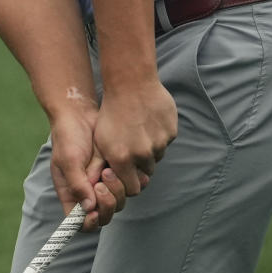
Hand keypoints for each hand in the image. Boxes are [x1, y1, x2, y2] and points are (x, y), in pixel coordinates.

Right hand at [50, 97, 129, 232]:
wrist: (82, 115)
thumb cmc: (68, 136)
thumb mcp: (68, 159)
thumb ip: (77, 184)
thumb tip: (88, 208)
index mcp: (71, 195)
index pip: (79, 223)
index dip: (89, 222)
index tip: (94, 210)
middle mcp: (87, 194)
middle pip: (104, 216)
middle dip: (106, 203)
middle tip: (102, 182)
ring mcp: (103, 185)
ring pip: (119, 202)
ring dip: (117, 189)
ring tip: (108, 168)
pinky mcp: (118, 174)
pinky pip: (130, 187)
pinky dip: (129, 180)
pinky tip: (123, 166)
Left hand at [92, 79, 177, 196]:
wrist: (130, 84)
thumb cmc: (110, 112)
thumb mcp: (100, 140)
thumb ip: (108, 164)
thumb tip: (115, 181)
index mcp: (122, 158)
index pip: (133, 188)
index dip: (130, 182)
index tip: (126, 173)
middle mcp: (143, 154)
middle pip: (147, 172)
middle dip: (140, 166)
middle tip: (133, 150)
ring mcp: (159, 143)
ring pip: (157, 156)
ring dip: (150, 150)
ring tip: (139, 132)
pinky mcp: (171, 132)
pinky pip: (166, 142)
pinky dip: (159, 136)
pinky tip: (148, 122)